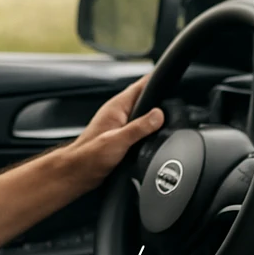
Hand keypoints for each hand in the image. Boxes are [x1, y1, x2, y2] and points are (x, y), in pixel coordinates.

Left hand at [63, 75, 164, 189]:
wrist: (78, 173)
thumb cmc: (89, 156)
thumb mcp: (119, 140)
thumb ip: (140, 127)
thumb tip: (159, 115)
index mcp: (117, 107)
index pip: (141, 85)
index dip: (156, 81)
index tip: (170, 81)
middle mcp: (118, 113)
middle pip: (145, 100)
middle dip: (160, 101)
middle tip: (175, 103)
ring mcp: (120, 125)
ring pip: (143, 116)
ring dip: (154, 118)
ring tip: (169, 119)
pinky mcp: (121, 138)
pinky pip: (140, 129)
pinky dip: (149, 131)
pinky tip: (155, 137)